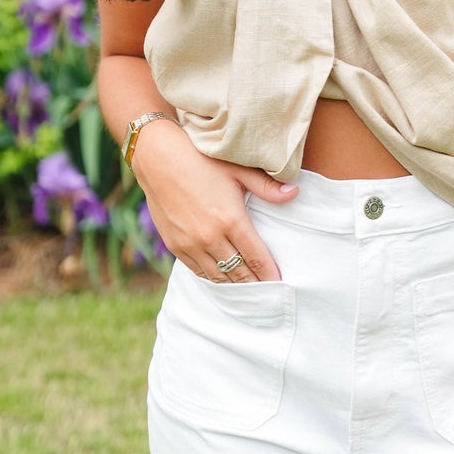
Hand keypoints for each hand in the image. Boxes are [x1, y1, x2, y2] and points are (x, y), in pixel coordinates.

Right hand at [132, 117, 297, 282]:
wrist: (158, 158)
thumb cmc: (202, 159)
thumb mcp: (238, 169)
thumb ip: (267, 186)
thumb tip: (294, 193)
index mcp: (231, 220)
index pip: (257, 259)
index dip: (271, 276)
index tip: (281, 286)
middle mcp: (210, 237)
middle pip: (240, 274)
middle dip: (257, 287)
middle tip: (270, 296)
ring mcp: (190, 244)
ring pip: (218, 277)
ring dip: (236, 286)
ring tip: (250, 292)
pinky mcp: (175, 246)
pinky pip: (198, 271)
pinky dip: (213, 278)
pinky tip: (224, 279)